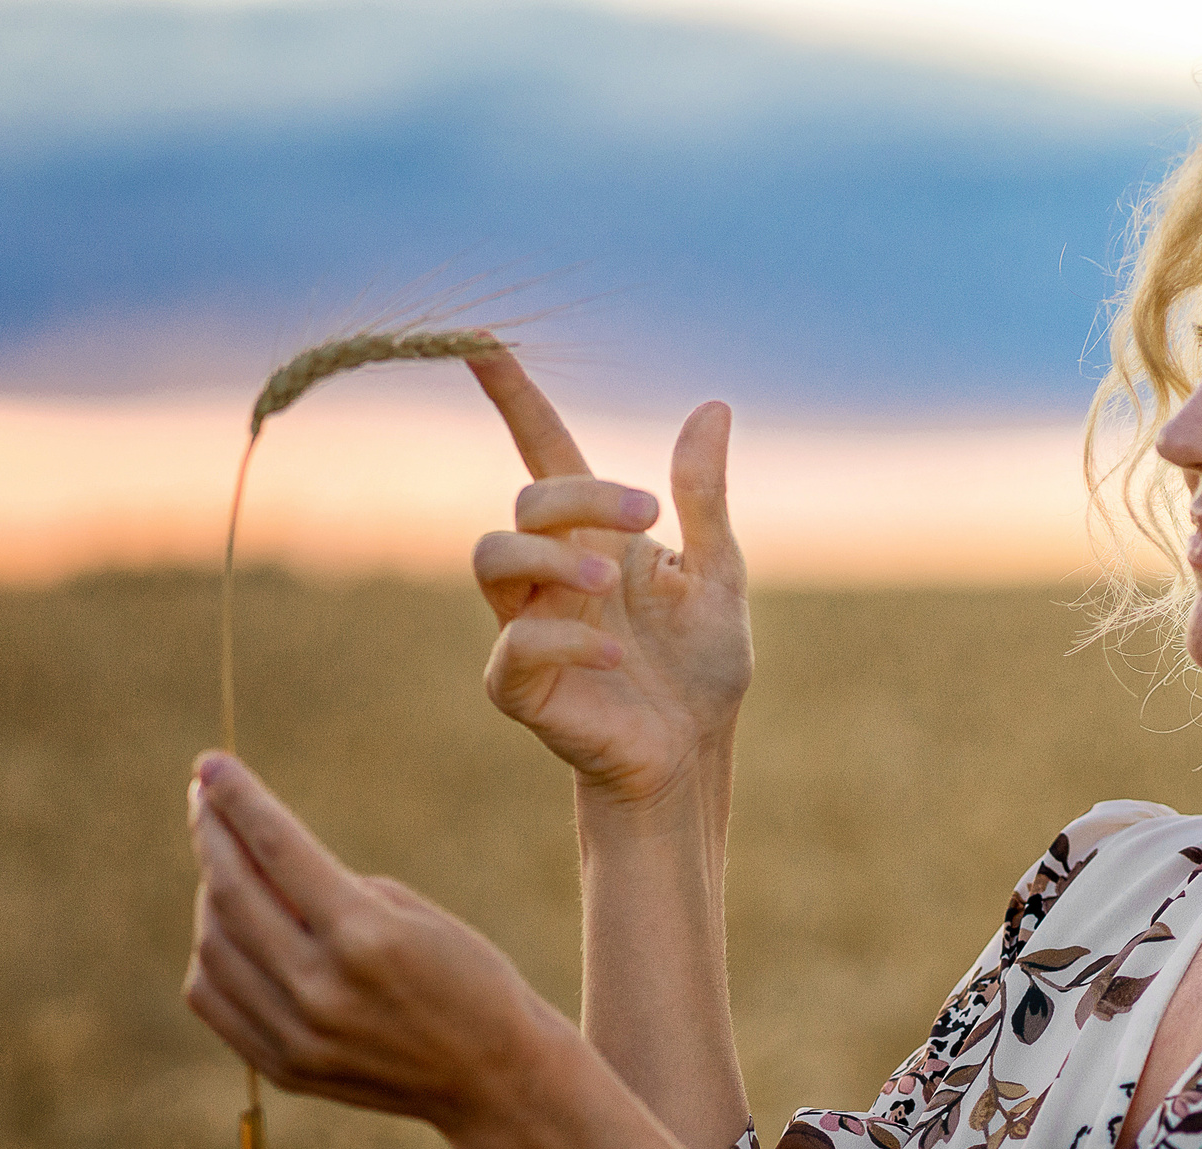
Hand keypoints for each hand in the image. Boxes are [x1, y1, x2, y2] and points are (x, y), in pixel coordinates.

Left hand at [181, 751, 572, 1145]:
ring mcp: (297, 1035)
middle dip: (213, 836)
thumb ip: (326, 887)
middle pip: (232, 893)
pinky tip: (231, 930)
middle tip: (204, 801)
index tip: (210, 763)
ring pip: (213, 945)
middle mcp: (322, 988)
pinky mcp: (284, 1066)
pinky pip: (213, 997)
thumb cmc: (469, 977)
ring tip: (228, 868)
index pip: (278, 848)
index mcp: (366, 936)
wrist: (496, 1078)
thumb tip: (248, 859)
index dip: (238, 799)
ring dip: (211, 894)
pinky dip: (213, 953)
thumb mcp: (410, 912)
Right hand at [466, 353, 752, 811]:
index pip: (543, 451)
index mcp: (593, 537)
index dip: (513, 397)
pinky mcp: (519, 686)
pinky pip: (516, 647)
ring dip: (554, 555)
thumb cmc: (701, 668)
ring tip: (614, 579)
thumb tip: (712, 408)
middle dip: (578, 499)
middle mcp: (550, 575)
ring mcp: (527, 627)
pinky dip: (570, 641)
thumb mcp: (718, 573)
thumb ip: (703, 497)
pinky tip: (622, 658)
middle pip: (525, 503)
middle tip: (646, 518)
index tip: (483, 341)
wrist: (696, 754)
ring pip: (493, 558)